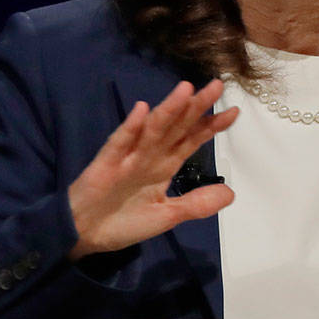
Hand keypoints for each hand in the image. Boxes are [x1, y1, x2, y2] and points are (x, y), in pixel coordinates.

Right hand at [66, 79, 237, 259]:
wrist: (84, 234)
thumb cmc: (123, 221)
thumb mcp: (167, 216)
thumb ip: (196, 204)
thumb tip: (231, 192)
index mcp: (165, 165)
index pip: (192, 140)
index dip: (211, 125)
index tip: (234, 111)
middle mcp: (150, 155)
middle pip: (177, 126)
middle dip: (196, 107)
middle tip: (217, 85)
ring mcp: (128, 156)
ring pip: (152, 129)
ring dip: (168, 109)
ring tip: (186, 90)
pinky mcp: (106, 163)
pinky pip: (120, 143)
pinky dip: (130, 128)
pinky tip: (141, 111)